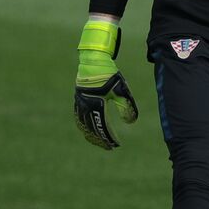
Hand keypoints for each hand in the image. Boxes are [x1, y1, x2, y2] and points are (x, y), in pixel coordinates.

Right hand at [74, 20, 137, 149]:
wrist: (94, 60)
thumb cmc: (109, 75)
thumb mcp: (121, 90)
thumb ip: (126, 106)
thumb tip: (131, 122)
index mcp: (96, 104)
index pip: (103, 126)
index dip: (109, 137)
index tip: (115, 145)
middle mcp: (85, 106)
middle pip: (92, 129)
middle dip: (100, 139)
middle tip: (108, 147)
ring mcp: (79, 103)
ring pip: (83, 125)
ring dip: (91, 135)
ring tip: (98, 142)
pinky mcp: (78, 100)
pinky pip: (79, 118)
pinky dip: (83, 127)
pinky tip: (88, 131)